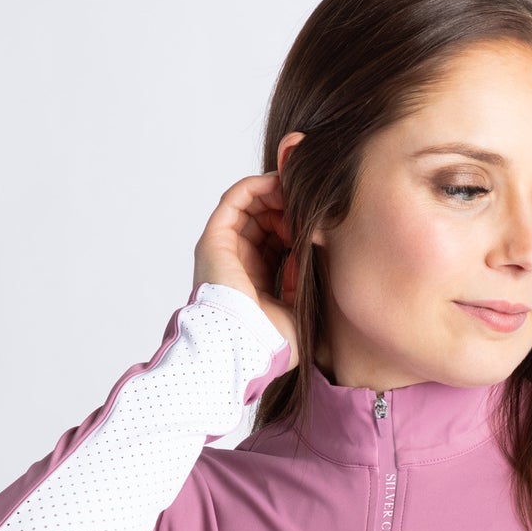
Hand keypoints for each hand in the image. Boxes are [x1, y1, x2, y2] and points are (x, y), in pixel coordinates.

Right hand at [192, 169, 298, 360]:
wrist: (246, 346)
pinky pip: (235, 200)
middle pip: (264, 221)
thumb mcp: (296, 311)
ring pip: (250, 207)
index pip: (275, 242)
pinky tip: (279, 183)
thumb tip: (304, 257)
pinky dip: (256, 187)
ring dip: (274, 193)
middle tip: (309, 201)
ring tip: (296, 188)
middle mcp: (237, 262)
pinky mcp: (214, 239)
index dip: (295, 227)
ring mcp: (224, 249)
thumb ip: (299, 284)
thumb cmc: (269, 341)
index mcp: (254, 280)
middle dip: (288, 207)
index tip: (317, 221)